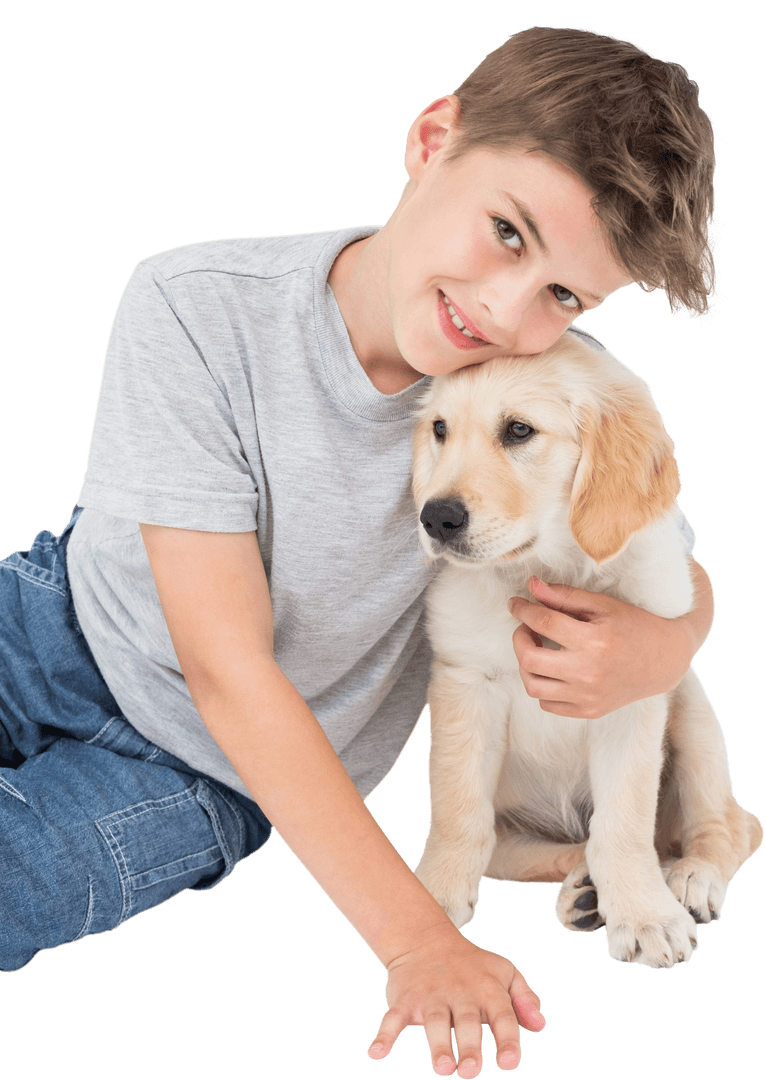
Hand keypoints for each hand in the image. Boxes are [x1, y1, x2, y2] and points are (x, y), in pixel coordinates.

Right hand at [368, 926, 544, 1075]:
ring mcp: (431, 997)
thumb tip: (540, 1025)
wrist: (425, 939)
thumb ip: (524, 998)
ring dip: (437, 1045)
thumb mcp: (505, 972)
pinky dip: (384, 1034)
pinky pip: (393, 1018)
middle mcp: (460, 993)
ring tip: (443, 1068)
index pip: (502, 1014)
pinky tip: (376, 1052)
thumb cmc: (473, 966)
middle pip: (466, 1021)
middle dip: (469, 1046)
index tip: (509, 1062)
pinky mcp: (406, 1001)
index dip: (507, 1038)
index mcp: (488, 989)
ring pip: (434, 1022)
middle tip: (471, 1071)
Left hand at [508, 576, 696, 718]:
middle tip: (526, 627)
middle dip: (519, 638)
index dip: (522, 609)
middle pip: (529, 659)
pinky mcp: (589, 711)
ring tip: (536, 649)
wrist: (665, 661)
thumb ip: (564, 596)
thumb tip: (531, 585)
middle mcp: (588, 672)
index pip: (543, 622)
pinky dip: (542, 685)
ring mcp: (588, 696)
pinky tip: (551, 669)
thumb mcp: (603, 605)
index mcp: (594, 641)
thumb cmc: (634, 626)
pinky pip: (547, 704)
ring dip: (526, 665)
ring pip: (533, 686)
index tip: (515, 603)